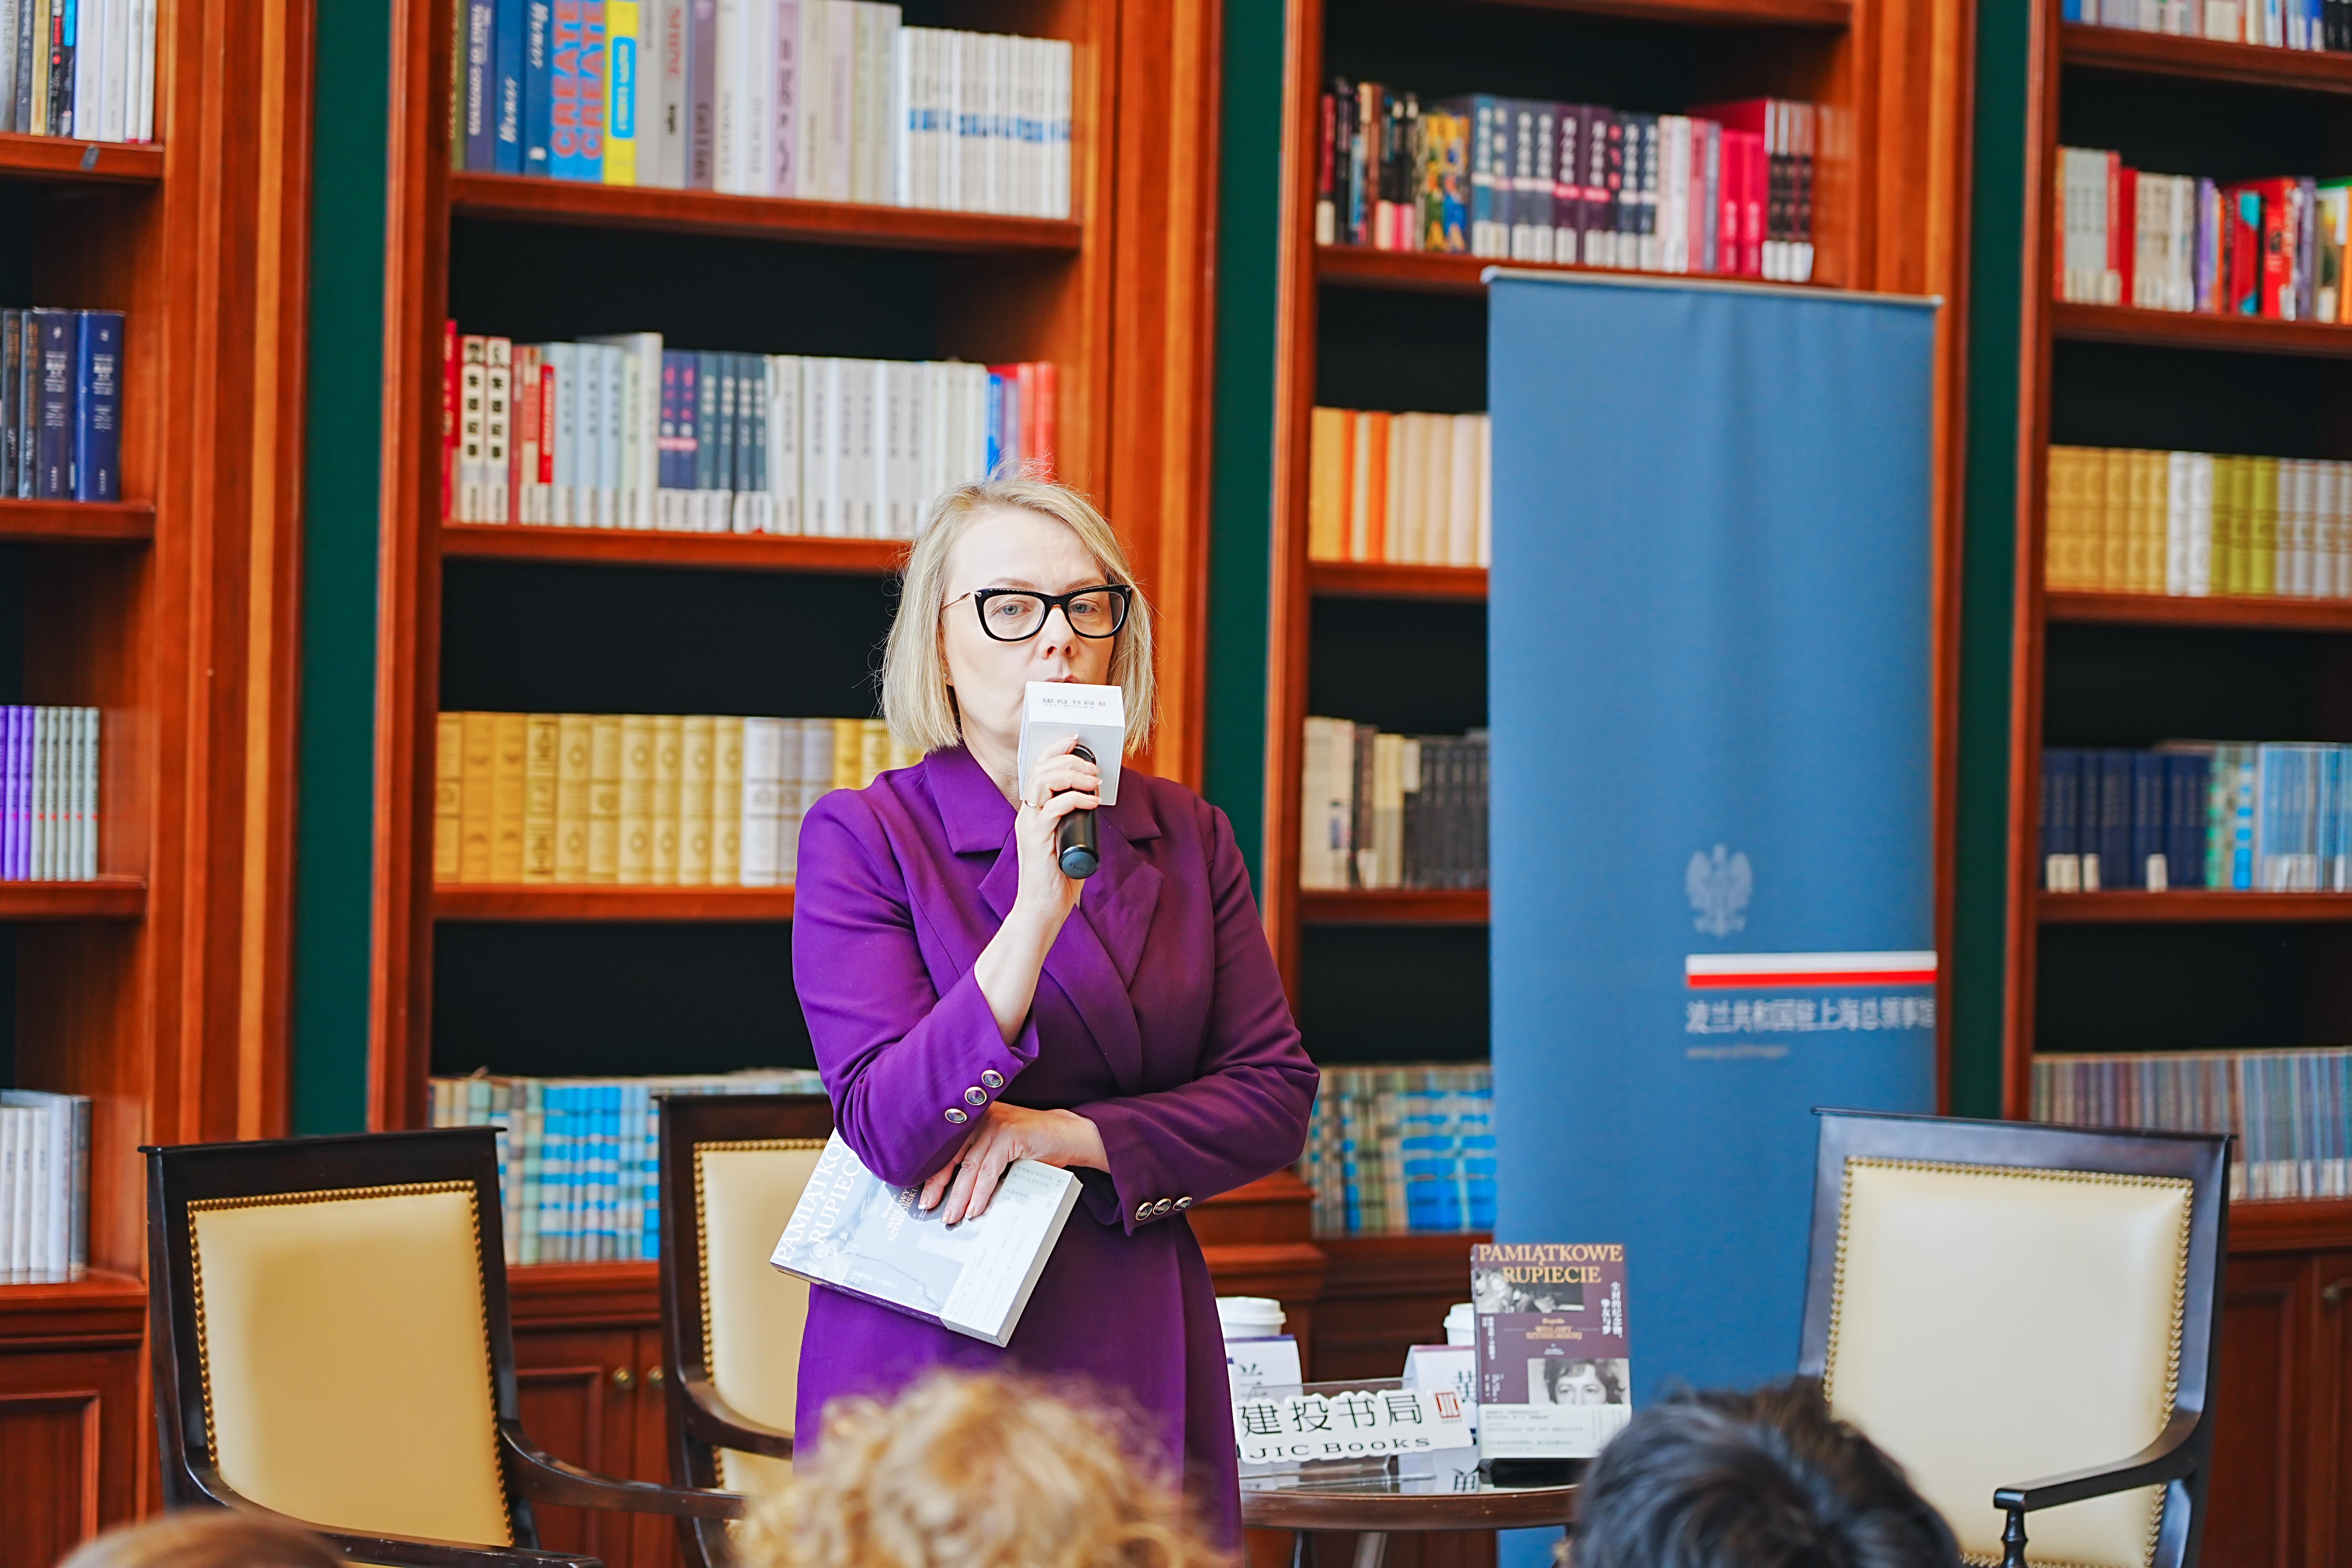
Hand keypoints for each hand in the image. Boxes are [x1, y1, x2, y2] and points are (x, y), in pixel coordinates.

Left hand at [918, 1102, 1107, 1224]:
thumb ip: (980, 1159)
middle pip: (952, 1156)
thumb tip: (955, 1192)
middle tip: (929, 1207)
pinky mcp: (1010, 1134)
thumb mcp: (1000, 1148)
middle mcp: (980, 1116)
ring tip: (952, 1216)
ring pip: (970, 1166)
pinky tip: (974, 1207)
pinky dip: (980, 1192)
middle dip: (939, 1185)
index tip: (923, 1195)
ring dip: (959, 1196)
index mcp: (974, 1118)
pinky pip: (989, 1170)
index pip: (946, 1148)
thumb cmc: (1034, 1143)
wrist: (1068, 1133)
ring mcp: (995, 1124)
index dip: (932, 1172)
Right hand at [1009, 737, 1100, 933]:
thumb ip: (1075, 821)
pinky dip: (1074, 799)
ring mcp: (1030, 827)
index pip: (1037, 770)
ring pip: (1043, 783)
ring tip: (1094, 781)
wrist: (1043, 909)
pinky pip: (1053, 809)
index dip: (1054, 750)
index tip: (1074, 741)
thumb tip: (1093, 802)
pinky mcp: (1037, 841)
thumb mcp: (1069, 840)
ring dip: (1072, 775)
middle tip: (1094, 769)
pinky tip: (1092, 801)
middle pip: (1041, 770)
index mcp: (1033, 813)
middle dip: (1070, 761)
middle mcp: (1028, 815)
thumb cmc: (1058, 879)